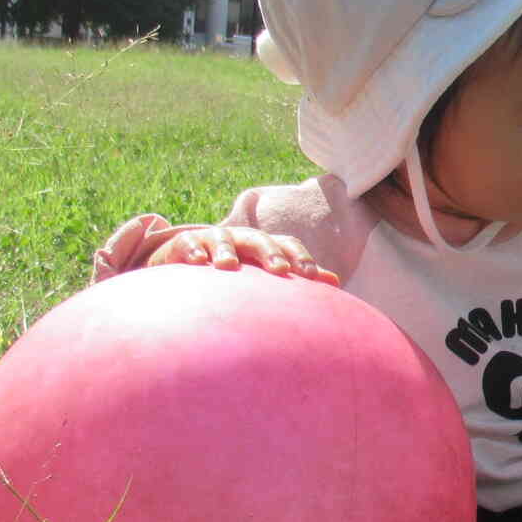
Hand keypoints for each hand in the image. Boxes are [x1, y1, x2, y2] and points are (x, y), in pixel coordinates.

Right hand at [147, 226, 340, 284]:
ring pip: (223, 238)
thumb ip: (298, 277)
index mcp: (266, 247)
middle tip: (280, 271)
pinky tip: (198, 262)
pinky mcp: (186, 245)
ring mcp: (214, 240)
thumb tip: (335, 283)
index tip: (310, 277)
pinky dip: (193, 251)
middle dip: (270, 253)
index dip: (300, 258)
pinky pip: (188, 244)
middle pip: (260, 240)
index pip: (288, 245)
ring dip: (226, 250)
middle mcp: (243, 239)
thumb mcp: (265, 274)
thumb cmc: (240, 272)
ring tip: (228, 265)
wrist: (193, 260)